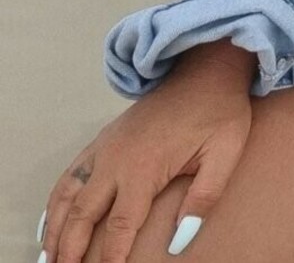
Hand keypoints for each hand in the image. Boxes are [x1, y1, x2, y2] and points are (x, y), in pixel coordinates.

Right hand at [40, 48, 252, 262]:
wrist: (206, 69)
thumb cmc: (219, 112)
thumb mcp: (225, 153)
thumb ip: (203, 198)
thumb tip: (179, 242)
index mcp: (146, 167)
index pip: (122, 225)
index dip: (112, 257)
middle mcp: (117, 159)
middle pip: (84, 215)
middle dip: (71, 251)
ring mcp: (107, 146)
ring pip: (69, 196)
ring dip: (56, 230)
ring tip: (49, 260)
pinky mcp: (106, 137)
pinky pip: (71, 172)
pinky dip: (56, 199)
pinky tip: (51, 219)